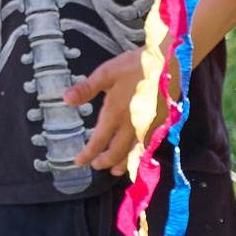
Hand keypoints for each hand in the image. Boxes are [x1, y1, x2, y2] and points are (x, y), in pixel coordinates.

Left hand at [63, 48, 160, 175]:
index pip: (98, 141)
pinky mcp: (158, 125)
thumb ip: (86, 89)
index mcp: (114, 113)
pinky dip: (139, 156)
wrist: (169, 64)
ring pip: (132, 153)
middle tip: (96, 165)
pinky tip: (137, 156)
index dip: (88, 154)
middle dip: (104, 161)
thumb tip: (66, 99)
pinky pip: (146, 147)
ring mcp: (146, 128)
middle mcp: (130, 126)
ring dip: (122, 163)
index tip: (79, 162)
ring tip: (114, 170)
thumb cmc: (135, 66)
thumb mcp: (107, 73)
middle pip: (116, 152)